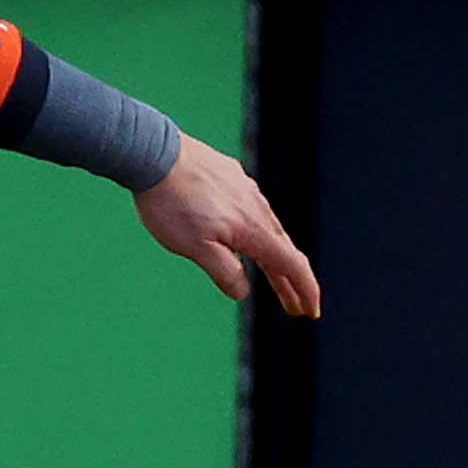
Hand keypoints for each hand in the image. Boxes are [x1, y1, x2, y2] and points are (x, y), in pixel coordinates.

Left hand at [135, 134, 319, 315]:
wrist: (156, 155)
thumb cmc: (172, 204)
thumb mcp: (195, 248)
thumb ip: (224, 272)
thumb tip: (242, 291)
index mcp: (253, 230)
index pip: (291, 265)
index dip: (304, 291)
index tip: (311, 311)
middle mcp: (257, 208)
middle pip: (282, 251)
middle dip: (290, 283)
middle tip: (295, 307)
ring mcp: (246, 190)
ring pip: (267, 230)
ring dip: (274, 258)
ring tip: (275, 279)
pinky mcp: (232, 178)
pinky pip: (252, 211)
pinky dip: (256, 233)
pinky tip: (245, 238)